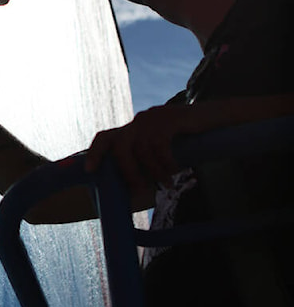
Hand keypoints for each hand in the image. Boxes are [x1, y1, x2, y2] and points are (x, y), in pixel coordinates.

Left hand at [85, 104, 199, 190]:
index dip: (94, 153)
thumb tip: (137, 189)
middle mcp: (139, 121)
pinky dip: (165, 161)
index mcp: (133, 129)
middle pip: (120, 146)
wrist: (216, 117)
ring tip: (166, 183)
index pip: (104, 137)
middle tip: (139, 189)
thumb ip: (148, 161)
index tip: (90, 171)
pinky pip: (159, 143)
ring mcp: (154, 118)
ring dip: (153, 170)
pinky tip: (174, 170)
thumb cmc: (189, 139)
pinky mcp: (170, 118)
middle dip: (128, 171)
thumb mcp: (163, 147)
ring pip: (141, 148)